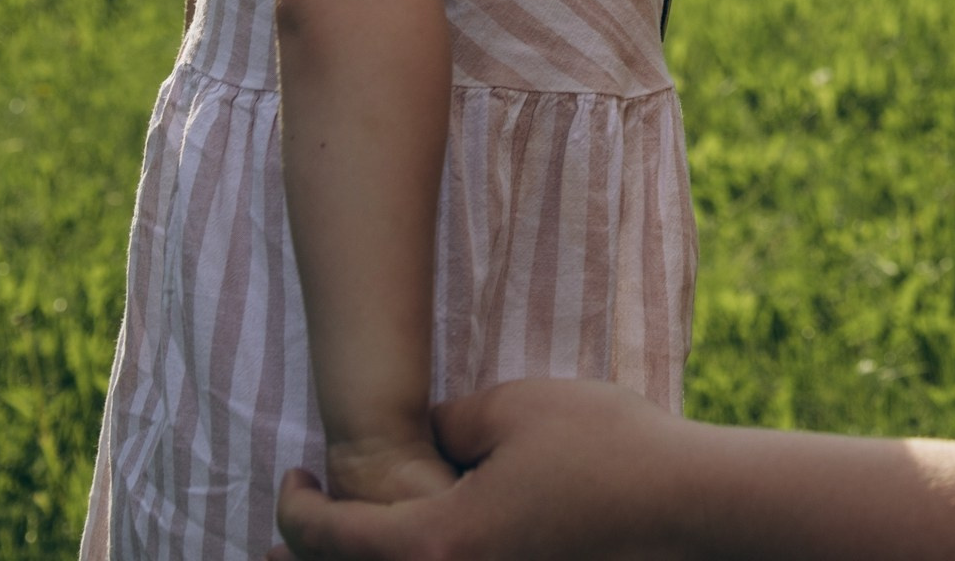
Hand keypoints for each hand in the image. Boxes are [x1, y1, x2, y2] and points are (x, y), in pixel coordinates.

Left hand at [274, 381, 680, 558]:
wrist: (685, 505)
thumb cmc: (602, 448)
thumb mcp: (512, 408)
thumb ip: (448, 425)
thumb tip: (424, 441)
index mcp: (434, 545)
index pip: (332, 539)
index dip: (295, 510)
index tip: (291, 480)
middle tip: (269, 550)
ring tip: (337, 551)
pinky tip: (417, 550)